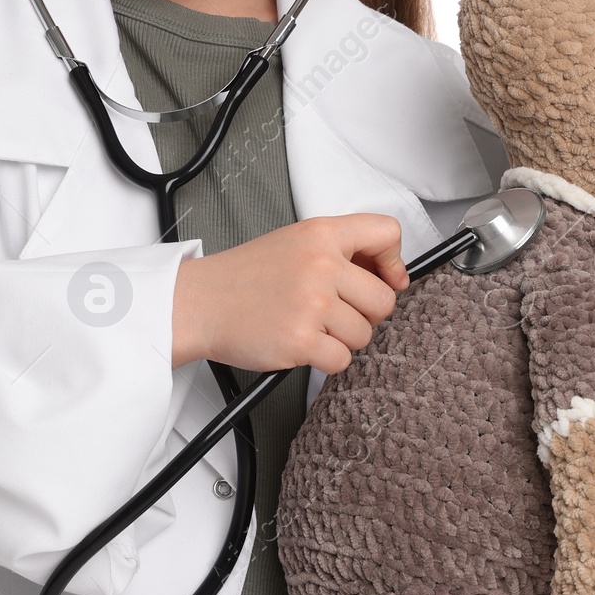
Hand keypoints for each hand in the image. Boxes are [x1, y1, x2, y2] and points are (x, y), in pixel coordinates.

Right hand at [171, 214, 407, 372]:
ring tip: (310, 325)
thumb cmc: (245, 276)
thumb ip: (341, 250)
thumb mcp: (295, 242)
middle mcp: (321, 265)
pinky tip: (303, 343)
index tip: (388, 277)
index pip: (387, 234)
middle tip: (336, 312)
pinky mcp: (301, 340)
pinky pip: (342, 360)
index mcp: (321, 234)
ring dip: (342, 338)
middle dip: (365, 313)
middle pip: (384, 299)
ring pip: (364, 334)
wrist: (199, 302)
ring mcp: (312, 304)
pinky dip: (326, 359)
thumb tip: (392, 275)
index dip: (394, 261)